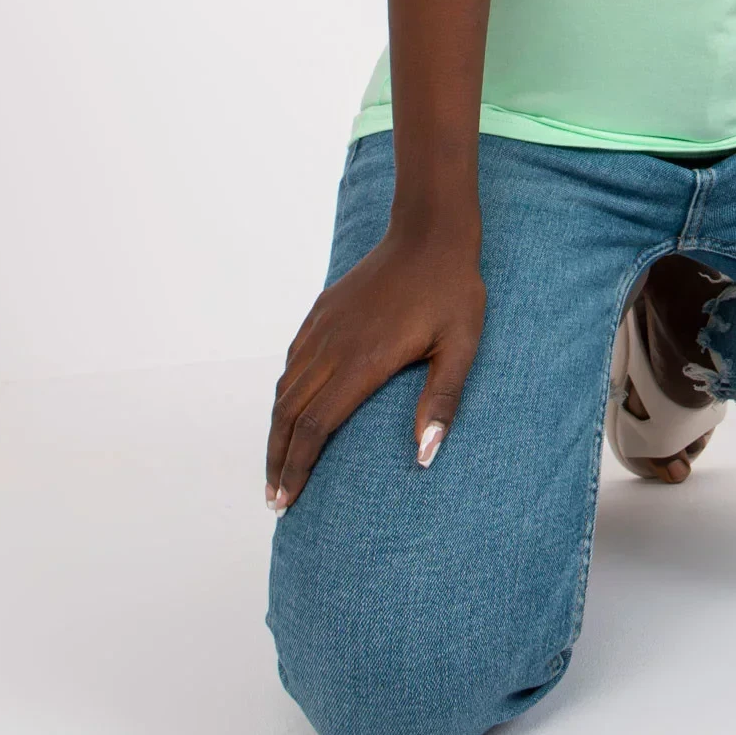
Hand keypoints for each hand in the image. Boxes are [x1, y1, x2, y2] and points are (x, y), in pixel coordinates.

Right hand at [265, 222, 485, 511]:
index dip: (297, 469)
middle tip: (274, 500)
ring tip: (276, 466)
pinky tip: (288, 409)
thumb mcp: (461, 347)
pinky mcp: (323, 310)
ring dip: (276, 430)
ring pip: (285, 387)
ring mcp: (324, 326)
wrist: (430, 232)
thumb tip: (426, 457)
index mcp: (363, 361)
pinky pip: (292, 359)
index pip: (315, 428)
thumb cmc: (452, 291)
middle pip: (289, 414)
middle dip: (277, 460)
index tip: (285, 502)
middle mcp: (333, 346)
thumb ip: (442, 401)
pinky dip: (283, 392)